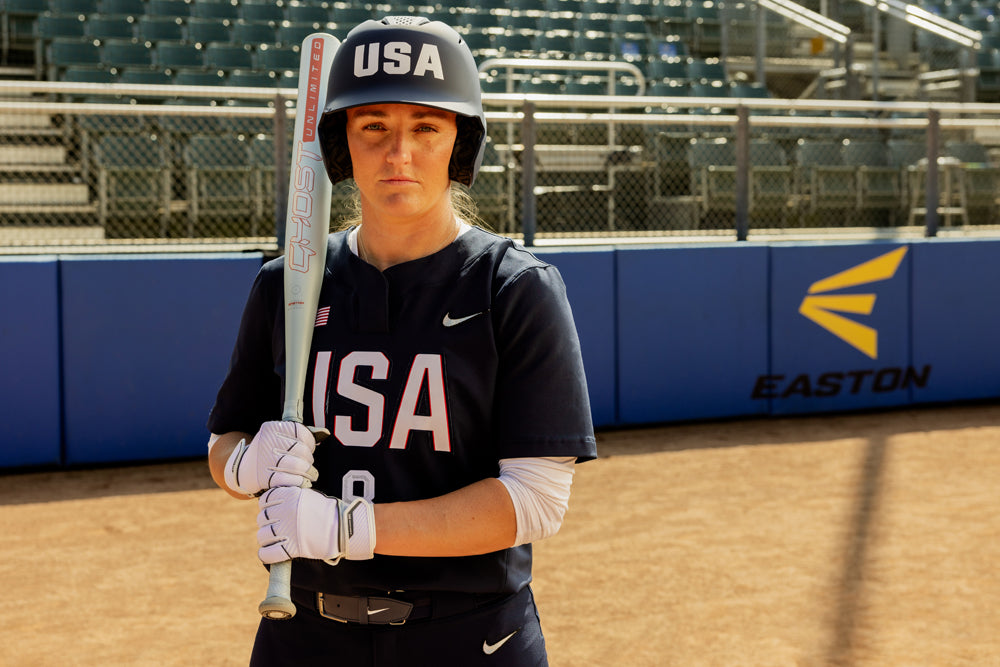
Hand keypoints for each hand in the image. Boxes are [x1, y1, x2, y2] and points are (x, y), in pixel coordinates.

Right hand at [223, 421, 319, 496]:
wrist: (244, 471)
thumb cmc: (270, 452)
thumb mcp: (281, 438)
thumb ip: (302, 434)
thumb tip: (325, 433)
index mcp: (272, 428)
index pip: (303, 434)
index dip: (309, 444)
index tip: (307, 450)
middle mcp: (268, 442)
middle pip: (303, 451)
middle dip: (309, 460)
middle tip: (308, 466)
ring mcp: (266, 460)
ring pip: (300, 467)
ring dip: (309, 473)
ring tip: (310, 475)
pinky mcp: (266, 478)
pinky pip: (293, 481)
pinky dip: (301, 483)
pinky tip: (301, 482)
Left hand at [256, 487, 375, 564]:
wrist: (343, 527)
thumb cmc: (329, 512)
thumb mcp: (309, 497)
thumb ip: (291, 498)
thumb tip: (276, 505)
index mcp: (289, 496)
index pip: (265, 501)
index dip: (267, 508)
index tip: (274, 513)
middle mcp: (284, 512)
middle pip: (261, 519)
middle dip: (267, 524)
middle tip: (277, 529)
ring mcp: (285, 530)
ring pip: (262, 536)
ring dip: (266, 540)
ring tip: (275, 541)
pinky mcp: (289, 548)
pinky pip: (267, 554)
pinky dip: (266, 555)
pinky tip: (271, 554)